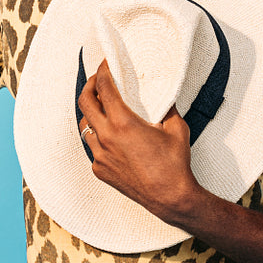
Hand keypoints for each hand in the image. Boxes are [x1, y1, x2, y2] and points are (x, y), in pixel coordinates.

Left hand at [76, 59, 203, 222]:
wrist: (169, 197)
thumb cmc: (174, 165)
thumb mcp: (177, 128)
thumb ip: (168, 108)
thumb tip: (164, 96)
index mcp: (123, 123)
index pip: (103, 88)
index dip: (102, 71)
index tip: (106, 65)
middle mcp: (106, 137)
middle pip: (84, 102)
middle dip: (89, 86)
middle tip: (97, 81)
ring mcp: (100, 155)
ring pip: (85, 126)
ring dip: (92, 114)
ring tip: (103, 109)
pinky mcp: (100, 170)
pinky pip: (93, 148)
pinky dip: (99, 138)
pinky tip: (112, 138)